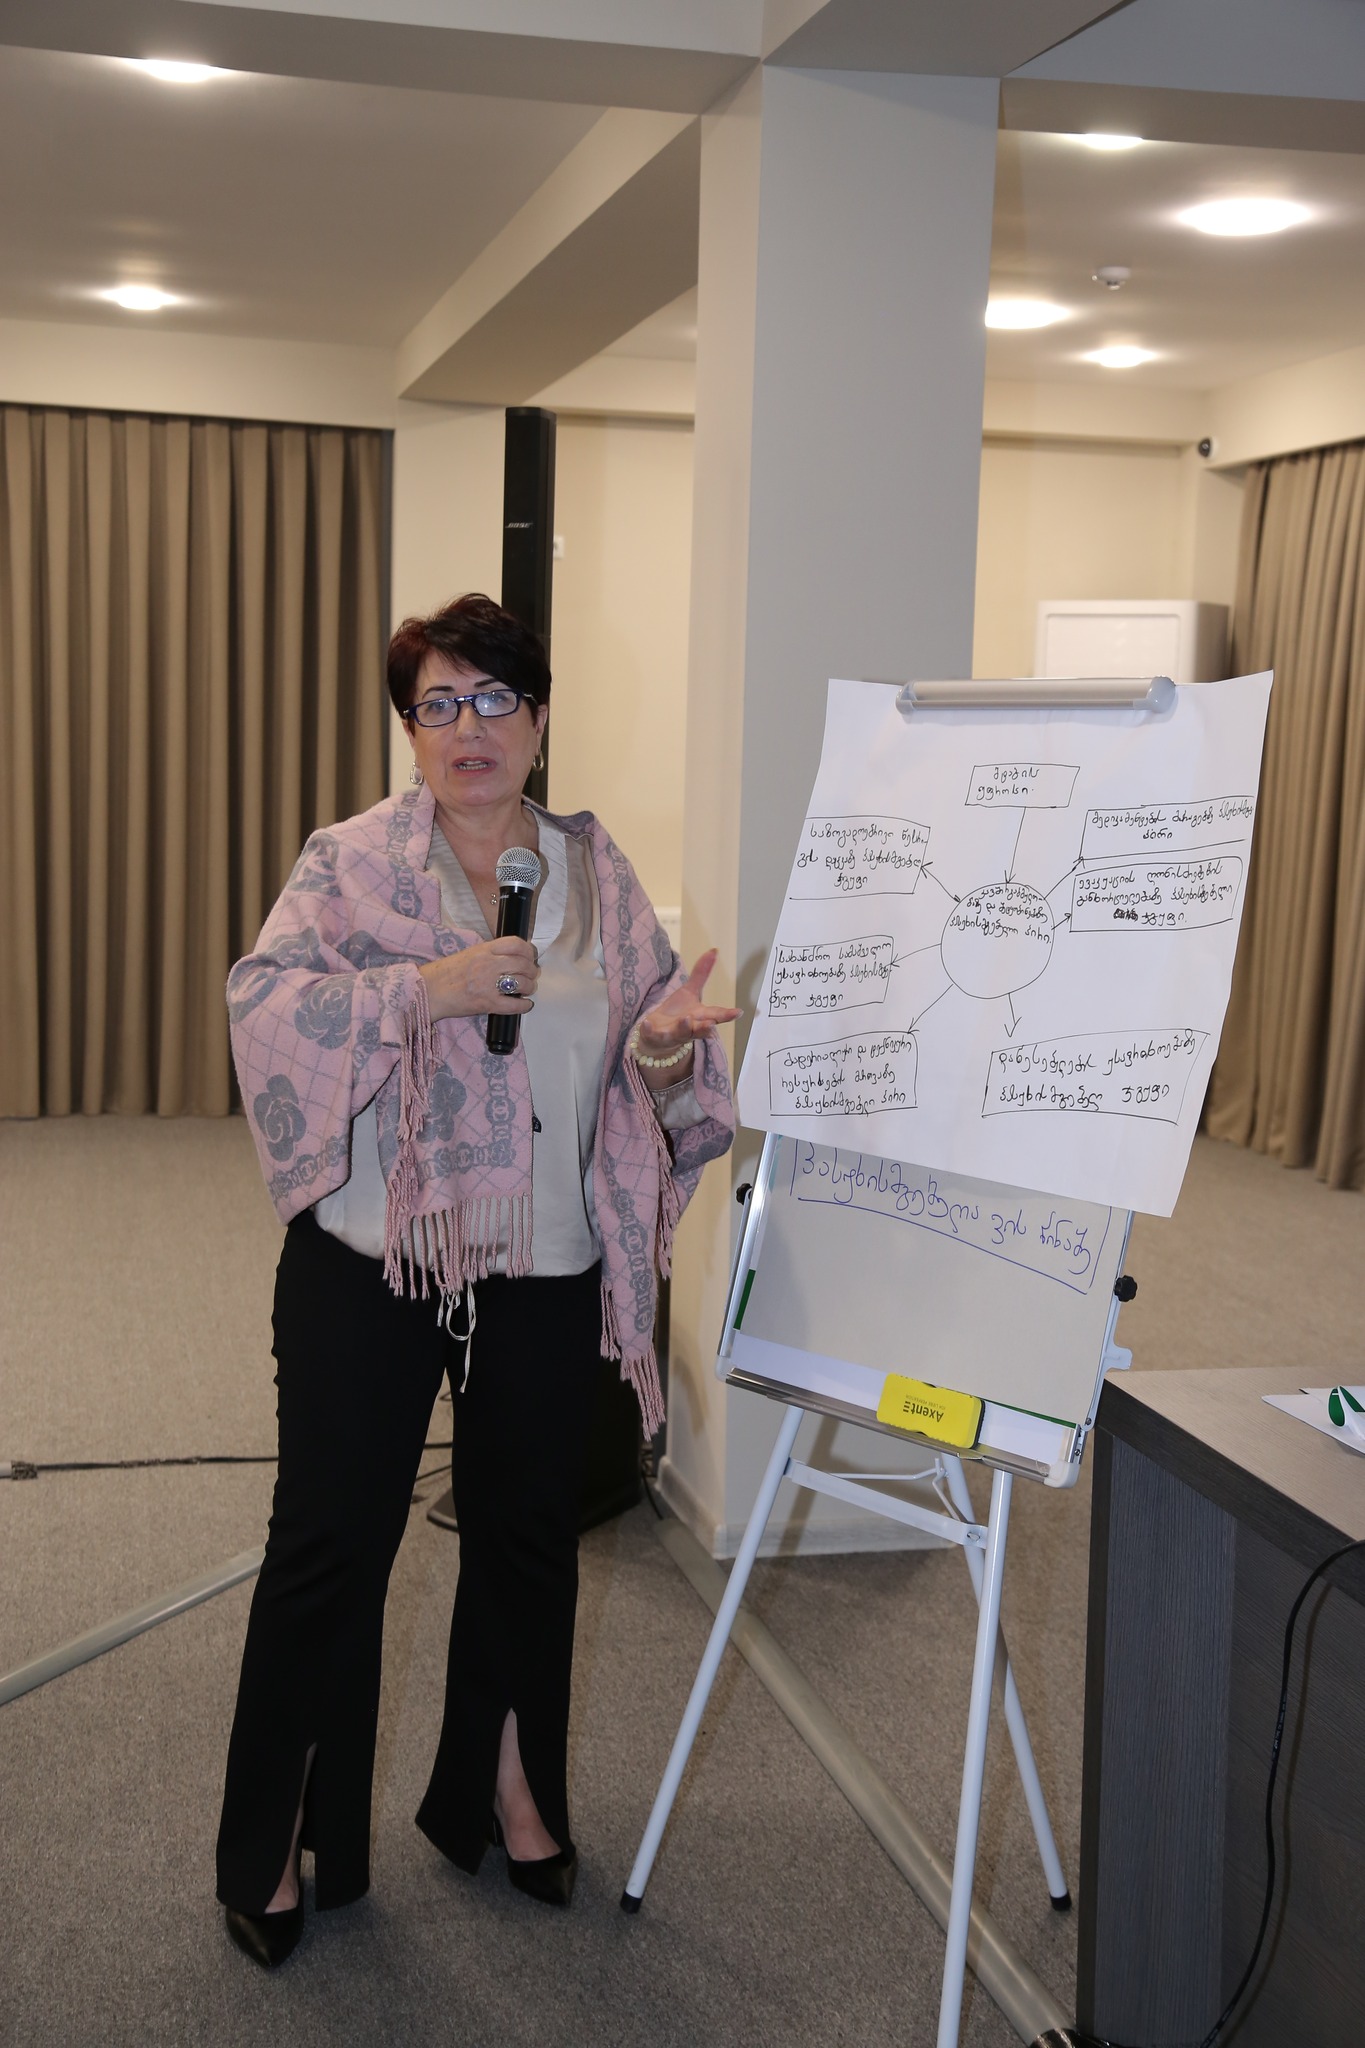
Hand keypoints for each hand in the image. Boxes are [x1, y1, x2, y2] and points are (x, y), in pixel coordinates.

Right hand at [419, 937, 538, 1023]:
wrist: (429, 991)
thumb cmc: (446, 974)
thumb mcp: (469, 954)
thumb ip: (490, 954)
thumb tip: (512, 957)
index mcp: (483, 950)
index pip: (515, 944)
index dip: (528, 950)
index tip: (529, 956)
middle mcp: (488, 965)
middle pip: (522, 964)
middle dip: (532, 971)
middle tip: (531, 975)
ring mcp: (488, 985)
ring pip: (522, 983)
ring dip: (529, 987)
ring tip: (527, 989)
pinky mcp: (487, 1004)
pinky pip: (514, 1005)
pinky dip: (524, 1006)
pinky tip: (525, 1004)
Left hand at [634, 949, 741, 1081]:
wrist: (657, 1036)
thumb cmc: (678, 1014)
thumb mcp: (689, 992)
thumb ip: (701, 974)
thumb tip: (714, 950)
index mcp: (700, 1017)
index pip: (715, 1015)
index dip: (727, 1015)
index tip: (738, 1012)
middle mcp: (689, 1028)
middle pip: (700, 1029)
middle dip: (706, 1028)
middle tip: (711, 1024)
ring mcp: (672, 1033)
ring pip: (681, 1033)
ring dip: (684, 1027)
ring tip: (686, 1019)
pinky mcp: (655, 1036)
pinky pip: (652, 1033)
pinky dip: (649, 1029)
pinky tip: (646, 1023)